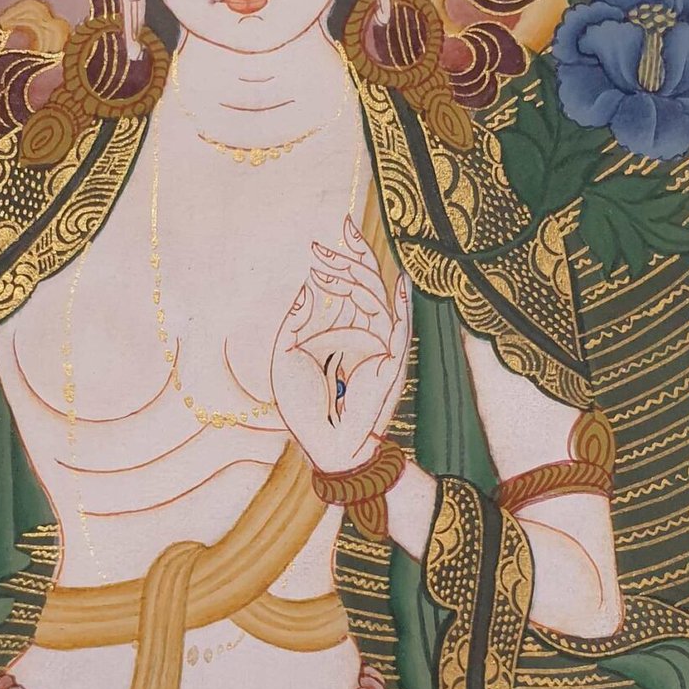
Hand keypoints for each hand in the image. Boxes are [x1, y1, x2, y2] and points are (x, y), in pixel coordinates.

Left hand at [270, 218, 410, 473]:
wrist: (322, 444)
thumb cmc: (303, 407)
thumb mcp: (286, 354)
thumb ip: (298, 320)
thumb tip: (310, 284)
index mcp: (342, 330)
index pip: (348, 287)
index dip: (339, 262)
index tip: (319, 244)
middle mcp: (364, 333)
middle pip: (365, 284)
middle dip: (346, 260)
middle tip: (322, 244)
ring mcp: (380, 346)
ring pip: (374, 299)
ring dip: (351, 279)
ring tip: (325, 267)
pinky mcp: (391, 362)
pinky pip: (400, 330)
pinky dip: (402, 307)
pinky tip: (401, 284)